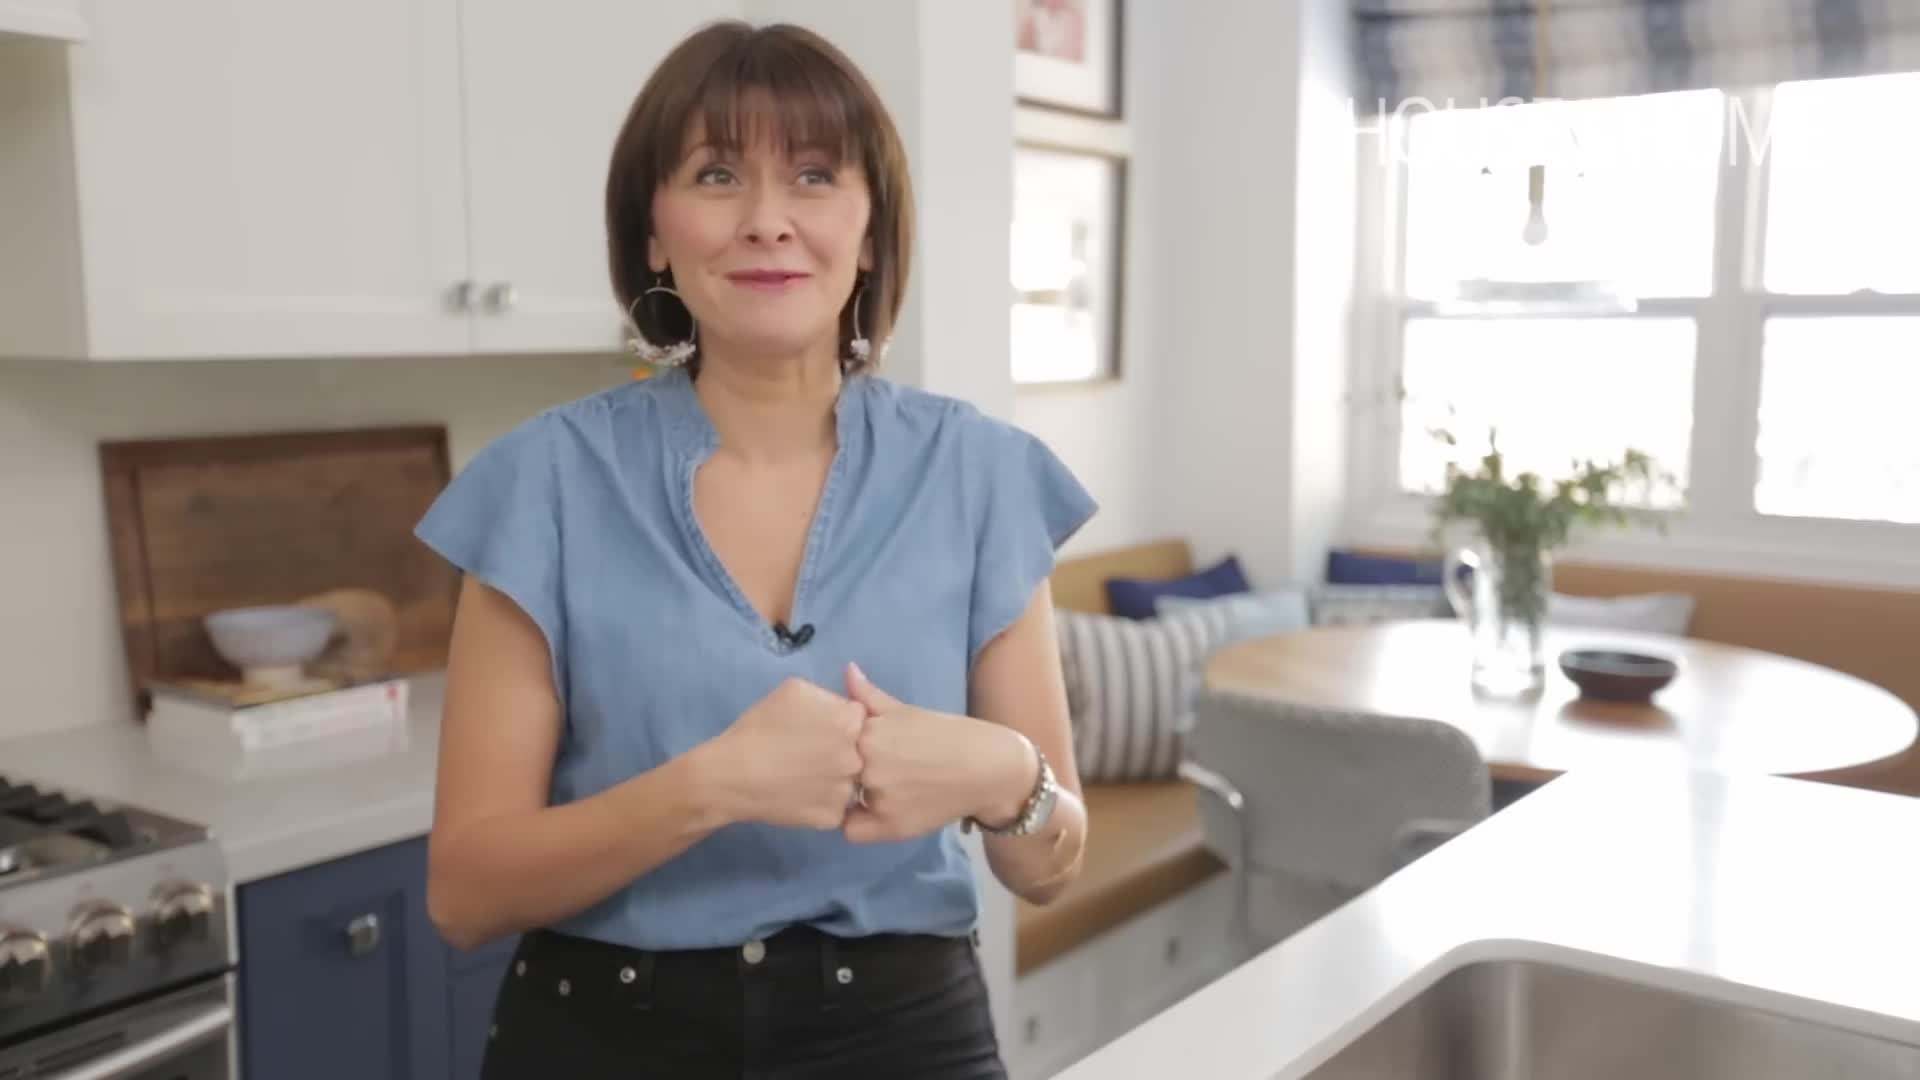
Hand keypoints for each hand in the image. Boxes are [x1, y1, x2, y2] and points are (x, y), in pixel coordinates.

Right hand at [715, 677, 865, 830]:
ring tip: (804, 774)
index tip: (821, 728)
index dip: (841, 723)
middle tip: (811, 753)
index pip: (860, 718)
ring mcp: (846, 791)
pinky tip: (801, 793)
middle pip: (861, 751)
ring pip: (851, 780)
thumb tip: (846, 704)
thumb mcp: (795, 690)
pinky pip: (837, 805)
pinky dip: (822, 800)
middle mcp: (856, 758)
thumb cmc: (760, 727)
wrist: (731, 776)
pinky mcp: (832, 817)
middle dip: (842, 750)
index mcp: (850, 722)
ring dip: (835, 777)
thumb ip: (830, 695)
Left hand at [841, 663, 1034, 843]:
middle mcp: (868, 765)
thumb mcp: (907, 712)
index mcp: (868, 733)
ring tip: (878, 793)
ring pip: (839, 803)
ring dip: (851, 799)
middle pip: (831, 774)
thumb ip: (871, 698)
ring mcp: (879, 798)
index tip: (847, 751)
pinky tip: (878, 813)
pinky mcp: (892, 825)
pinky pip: (854, 831)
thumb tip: (848, 670)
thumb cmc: (948, 736)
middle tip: (862, 773)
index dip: (833, 749)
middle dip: (841, 774)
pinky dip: (860, 825)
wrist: (988, 769)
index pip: (827, 745)